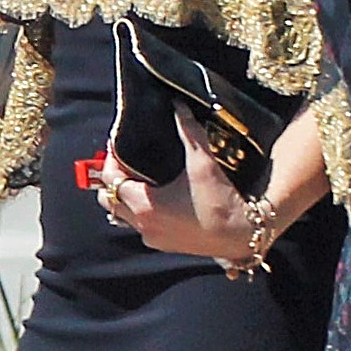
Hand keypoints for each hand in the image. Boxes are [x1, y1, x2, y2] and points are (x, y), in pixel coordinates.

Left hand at [104, 111, 264, 266]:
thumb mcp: (202, 160)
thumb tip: (178, 105)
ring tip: (140, 177)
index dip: (111, 157)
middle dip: (112, 179)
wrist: (241, 235)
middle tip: (125, 161)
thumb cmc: (220, 200)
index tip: (118, 143)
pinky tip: (158, 198)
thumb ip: (187, 129)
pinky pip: (142, 226)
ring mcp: (152, 237)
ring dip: (126, 197)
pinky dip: (141, 211)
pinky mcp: (164, 244)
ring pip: (124, 215)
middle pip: (109, 199)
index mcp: (143, 204)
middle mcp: (142, 224)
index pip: (109, 178)